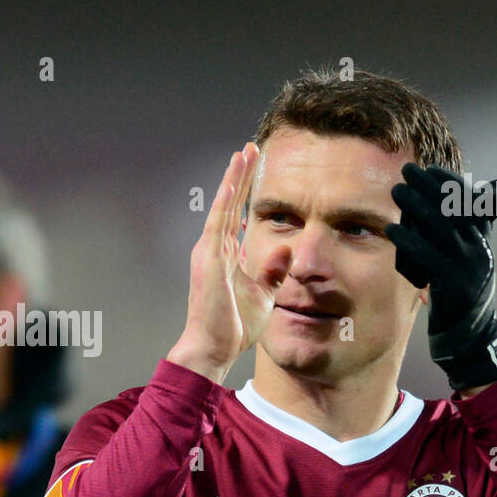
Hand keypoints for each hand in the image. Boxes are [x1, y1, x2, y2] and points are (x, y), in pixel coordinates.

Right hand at [167, 142, 286, 383]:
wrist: (214, 347)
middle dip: (240, 176)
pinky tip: (233, 179)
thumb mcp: (265, 294)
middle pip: (229, 204)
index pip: (237, 216)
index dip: (246, 193)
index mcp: (226, 257)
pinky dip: (226, 199)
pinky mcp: (210, 258)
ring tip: (243, 153)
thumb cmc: (234, 326)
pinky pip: (219, 221)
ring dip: (234, 178)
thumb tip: (287, 247)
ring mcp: (210, 251)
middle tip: (250, 149)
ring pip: (223, 205)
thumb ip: (274, 270)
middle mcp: (215, 249)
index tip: (254, 170)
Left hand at [386, 164, 496, 390]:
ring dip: (418, 206)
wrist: (469, 337)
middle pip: (456, 209)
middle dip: (431, 187)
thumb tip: (440, 202)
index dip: (450, 183)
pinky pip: (430, 258)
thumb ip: (455, 232)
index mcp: (483, 239)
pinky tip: (392, 229)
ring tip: (397, 191)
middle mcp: (481, 249)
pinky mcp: (455, 287)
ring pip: (443, 229)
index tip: (430, 169)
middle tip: (407, 171)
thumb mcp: (460, 258)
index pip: (471, 201)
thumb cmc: (457, 292)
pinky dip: (410, 241)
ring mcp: (470, 268)